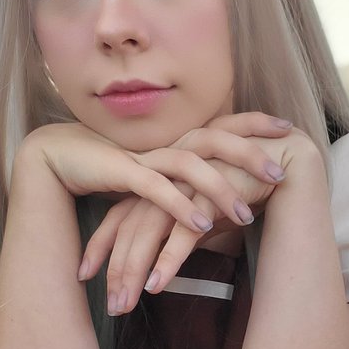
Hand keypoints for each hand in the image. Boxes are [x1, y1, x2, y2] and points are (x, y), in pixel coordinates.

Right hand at [20, 119, 282, 238]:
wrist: (60, 157)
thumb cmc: (113, 168)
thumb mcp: (159, 174)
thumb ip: (187, 180)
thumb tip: (221, 193)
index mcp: (178, 138)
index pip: (224, 122)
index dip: (255, 122)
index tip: (288, 126)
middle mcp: (166, 141)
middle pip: (217, 137)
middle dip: (251, 154)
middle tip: (281, 172)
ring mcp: (146, 155)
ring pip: (191, 165)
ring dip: (221, 190)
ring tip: (247, 215)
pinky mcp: (124, 174)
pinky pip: (158, 190)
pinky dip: (181, 207)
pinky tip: (203, 227)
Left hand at [77, 113, 298, 312]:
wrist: (284, 160)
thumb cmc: (243, 187)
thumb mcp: (203, 214)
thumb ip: (179, 231)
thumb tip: (161, 264)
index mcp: (160, 183)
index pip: (120, 217)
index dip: (100, 246)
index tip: (82, 276)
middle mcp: (166, 181)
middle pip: (129, 229)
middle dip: (117, 271)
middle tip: (111, 307)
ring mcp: (185, 184)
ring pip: (149, 231)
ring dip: (135, 271)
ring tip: (126, 304)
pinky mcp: (209, 192)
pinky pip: (183, 231)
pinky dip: (168, 258)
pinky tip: (157, 284)